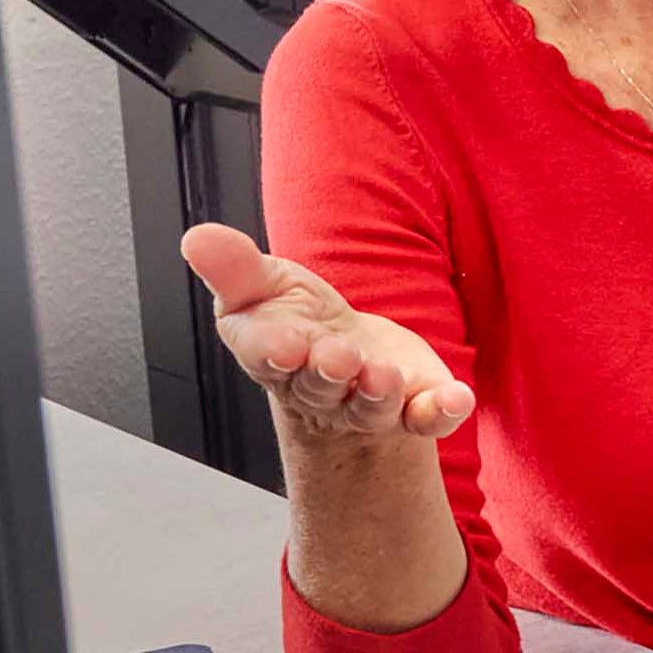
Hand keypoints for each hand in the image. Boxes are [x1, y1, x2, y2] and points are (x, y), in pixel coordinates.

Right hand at [181, 223, 473, 442]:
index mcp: (277, 357)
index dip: (275, 354)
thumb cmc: (296, 324)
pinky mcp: (415, 404)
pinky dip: (442, 410)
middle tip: (340, 357)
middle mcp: (323, 389)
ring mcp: (370, 402)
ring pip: (371, 406)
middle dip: (331, 373)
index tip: (286, 343)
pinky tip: (457, 398)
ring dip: (379, 394)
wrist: (345, 364)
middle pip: (322, 387)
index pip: (268, 359)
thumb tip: (196, 237)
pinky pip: (428, 416)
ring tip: (384, 375)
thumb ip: (233, 269)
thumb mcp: (261, 287)